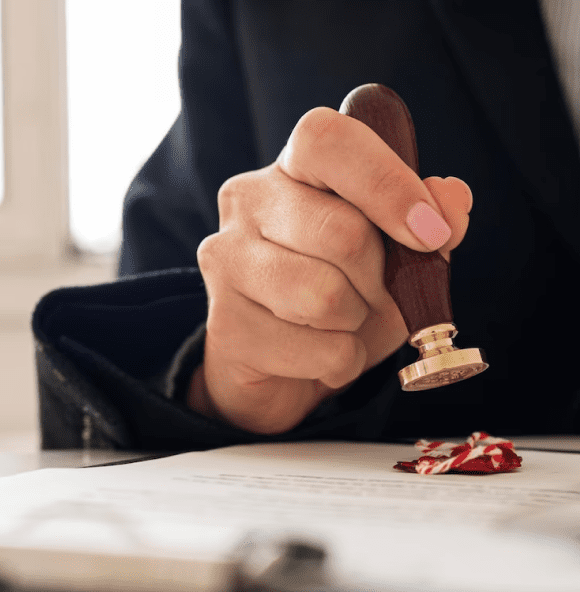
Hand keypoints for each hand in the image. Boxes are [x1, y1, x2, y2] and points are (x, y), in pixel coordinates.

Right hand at [189, 107, 472, 433]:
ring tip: (338, 324)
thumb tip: (452, 199)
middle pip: (343, 234)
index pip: (328, 141)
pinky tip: (318, 354)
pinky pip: (318, 350)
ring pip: (325, 297)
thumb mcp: (394, 259)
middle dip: (379, 281)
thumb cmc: (337, 300)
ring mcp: (225, 260)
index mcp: (291, 170)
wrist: (279, 365)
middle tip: (373, 295)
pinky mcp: (224, 324)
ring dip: (355, 323)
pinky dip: (340, 362)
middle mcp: (248, 202)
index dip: (387, 182)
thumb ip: (427, 223)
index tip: (430, 232)